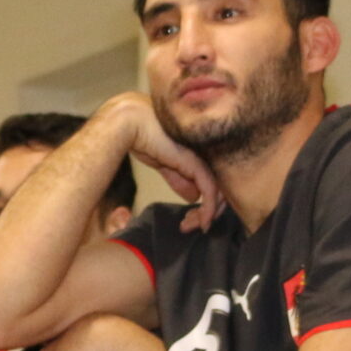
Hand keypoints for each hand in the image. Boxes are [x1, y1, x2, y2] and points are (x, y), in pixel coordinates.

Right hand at [96, 94, 221, 229]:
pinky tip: (204, 222)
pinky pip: (210, 190)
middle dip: (208, 211)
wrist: (131, 122)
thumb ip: (179, 178)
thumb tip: (193, 197)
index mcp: (199, 152)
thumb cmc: (142, 136)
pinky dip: (209, 209)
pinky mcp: (196, 162)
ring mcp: (202, 157)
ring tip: (197, 227)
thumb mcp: (164, 164)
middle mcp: (205, 154)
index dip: (206, 203)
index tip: (191, 220)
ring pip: (217, 191)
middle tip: (192, 226)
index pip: (212, 181)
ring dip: (208, 214)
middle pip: (219, 187)